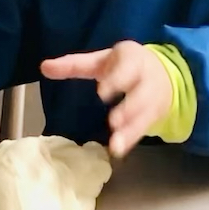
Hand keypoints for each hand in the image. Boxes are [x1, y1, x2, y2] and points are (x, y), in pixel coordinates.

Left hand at [40, 41, 171, 157]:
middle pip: (140, 93)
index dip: (116, 80)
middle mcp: (146, 78)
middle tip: (113, 121)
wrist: (165, 72)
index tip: (102, 92)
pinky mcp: (154, 115)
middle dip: (129, 108)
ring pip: (144, 114)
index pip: (127, 68)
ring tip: (116, 144)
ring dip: (131, 129)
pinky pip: (144, 127)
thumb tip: (43, 67)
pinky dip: (132, 139)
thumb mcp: (100, 61)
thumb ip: (74, 65)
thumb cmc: (123, 65)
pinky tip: (118, 150)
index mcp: (132, 59)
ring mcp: (153, 98)